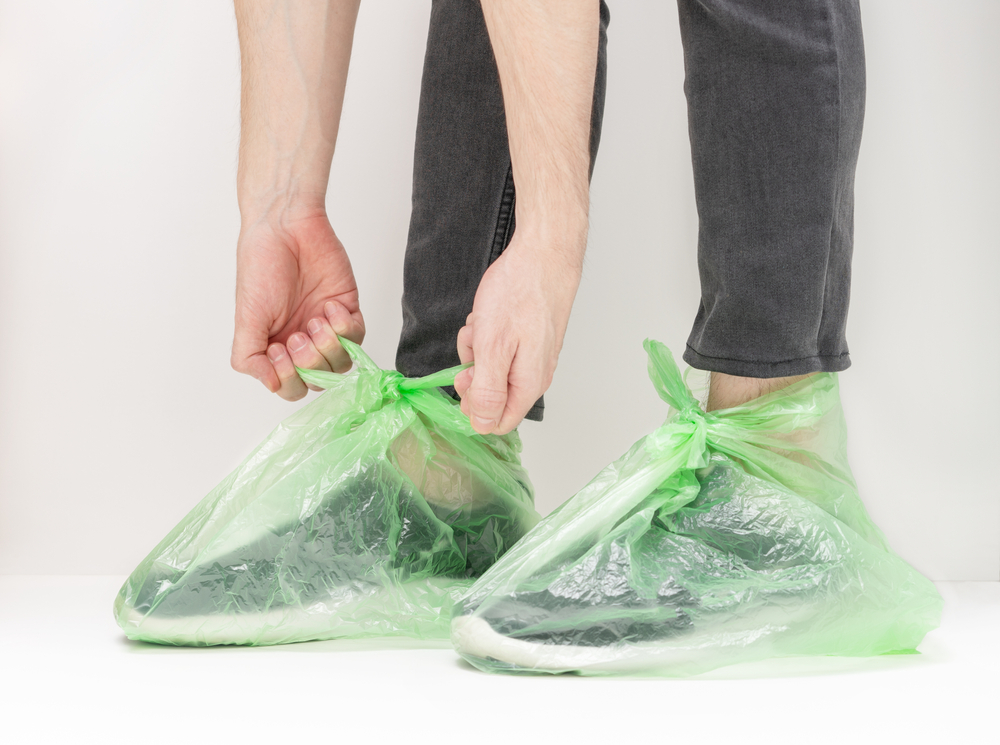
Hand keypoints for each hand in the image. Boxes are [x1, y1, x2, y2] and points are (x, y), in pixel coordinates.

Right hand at [231, 209, 364, 400]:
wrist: (285, 228)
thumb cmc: (260, 268)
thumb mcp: (246, 318)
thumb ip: (249, 356)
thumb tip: (269, 384)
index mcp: (276, 348)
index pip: (291, 387)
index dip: (290, 380)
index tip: (279, 352)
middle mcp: (302, 342)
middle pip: (319, 379)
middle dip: (310, 363)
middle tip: (298, 335)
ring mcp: (326, 328)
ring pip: (341, 363)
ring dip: (329, 347)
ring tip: (316, 321)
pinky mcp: (346, 310)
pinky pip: (357, 337)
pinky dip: (345, 329)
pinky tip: (330, 308)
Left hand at [454, 227, 583, 434]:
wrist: (544, 254)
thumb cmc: (520, 294)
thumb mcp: (492, 348)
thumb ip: (487, 391)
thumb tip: (482, 424)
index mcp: (528, 384)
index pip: (497, 422)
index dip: (473, 406)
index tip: (464, 378)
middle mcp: (534, 374)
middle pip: (492, 393)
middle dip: (473, 371)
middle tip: (473, 344)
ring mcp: (533, 355)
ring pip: (492, 366)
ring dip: (478, 346)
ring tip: (483, 322)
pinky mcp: (528, 338)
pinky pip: (499, 347)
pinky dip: (487, 332)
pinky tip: (489, 315)